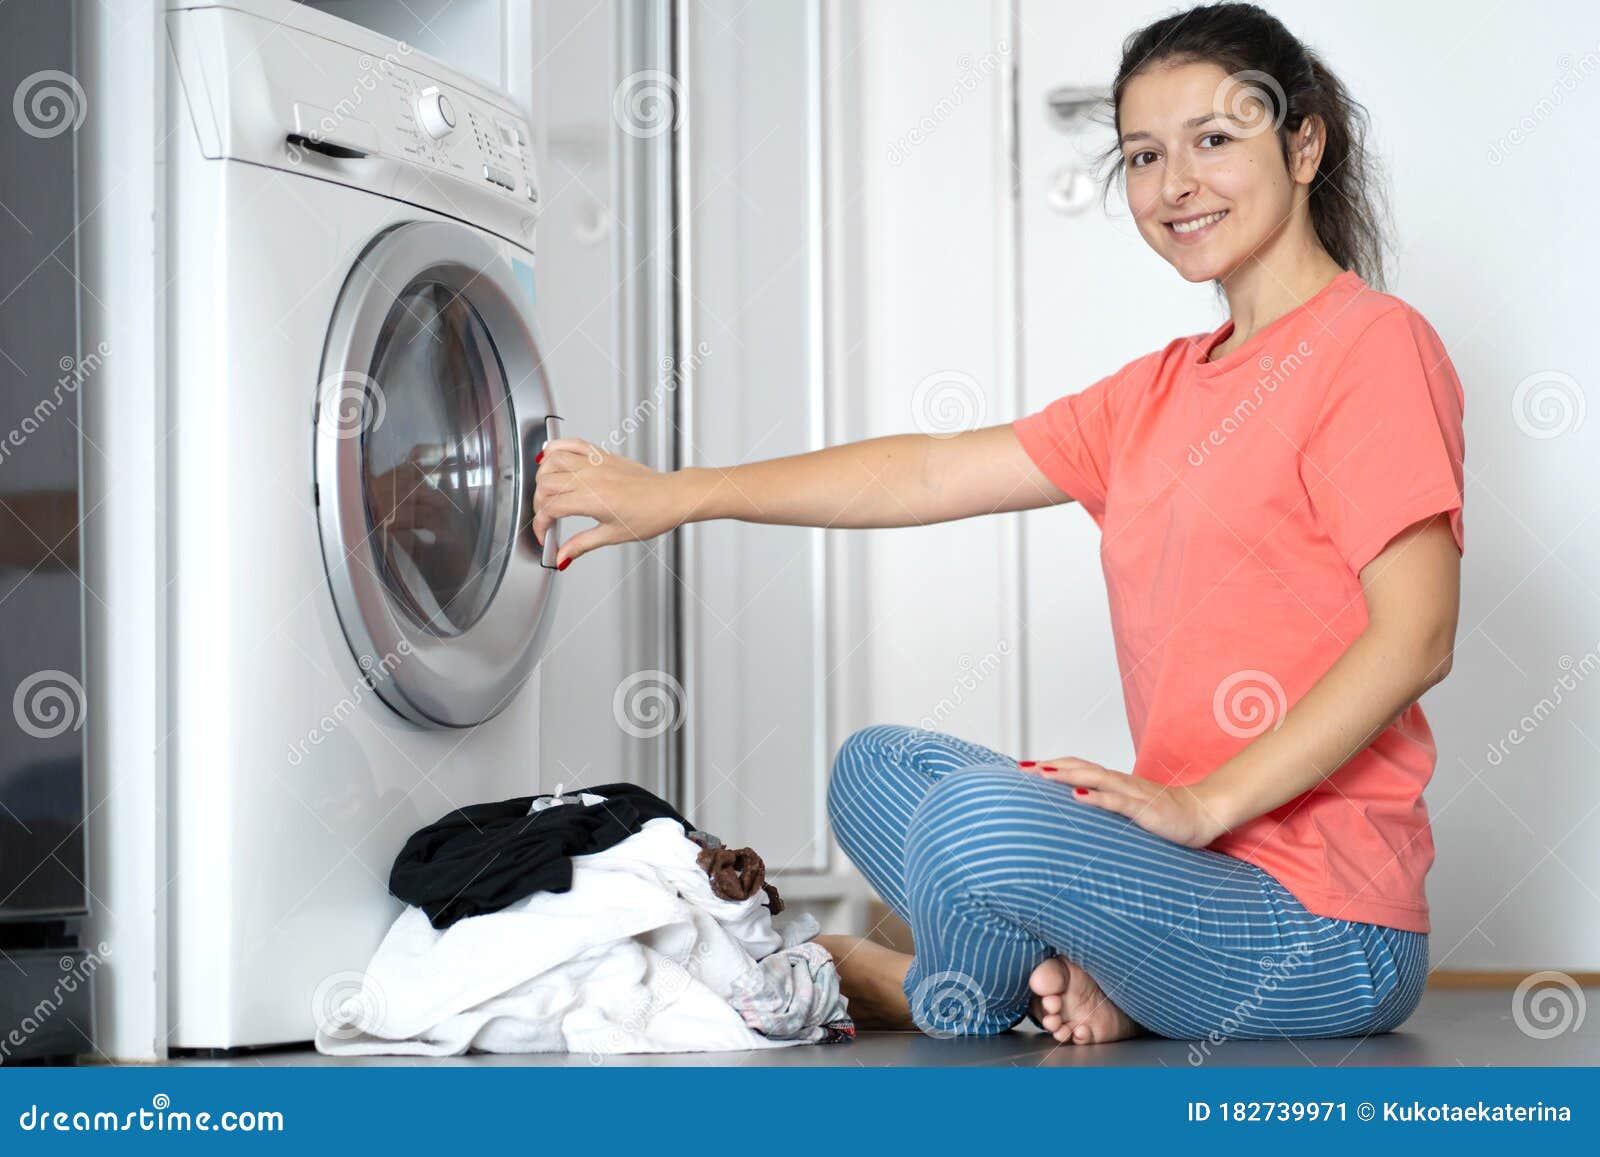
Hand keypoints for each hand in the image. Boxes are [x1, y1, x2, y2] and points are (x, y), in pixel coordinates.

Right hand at [530, 438, 688, 566]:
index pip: (550, 509)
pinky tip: (551, 457)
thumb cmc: (651, 514)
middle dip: (538, 503)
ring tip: (546, 491)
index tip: (545, 535)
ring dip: (542, 475)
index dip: (541, 525)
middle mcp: (590, 477)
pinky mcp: (602, 454)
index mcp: (591, 499)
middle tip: (547, 517)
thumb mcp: (612, 536)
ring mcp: (595, 462)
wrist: (671, 496)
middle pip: (545, 484)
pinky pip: (572, 443)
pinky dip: (556, 448)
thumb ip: (582, 544)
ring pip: (552, 460)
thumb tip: (562, 556)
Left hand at [1021, 757, 1229, 848]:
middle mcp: (1120, 782)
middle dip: (1050, 766)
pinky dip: (1096, 797)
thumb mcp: (1129, 809)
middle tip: (1022, 769)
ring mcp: (1132, 793)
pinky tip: (1077, 795)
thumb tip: (1080, 810)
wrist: (1202, 814)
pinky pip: (1117, 801)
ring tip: (1042, 774)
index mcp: (1115, 782)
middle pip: (1080, 767)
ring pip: (1095, 778)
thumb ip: (1108, 807)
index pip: (1078, 766)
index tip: (1024, 767)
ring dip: (1067, 774)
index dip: (1052, 764)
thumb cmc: (1164, 814)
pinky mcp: (1144, 809)